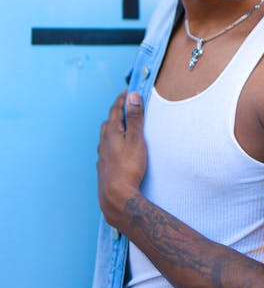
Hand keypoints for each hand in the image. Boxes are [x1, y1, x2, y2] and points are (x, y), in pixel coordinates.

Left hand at [97, 90, 146, 227]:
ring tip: (124, 128)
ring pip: (106, 137)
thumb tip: (132, 96)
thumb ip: (135, 118)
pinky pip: (106, 149)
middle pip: (109, 123)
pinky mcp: (104, 168)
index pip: (115, 110)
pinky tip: (118, 150)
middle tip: (127, 108)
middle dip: (117, 113)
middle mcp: (103, 143)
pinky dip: (113, 143)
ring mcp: (102, 156)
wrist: (116, 196)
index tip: (128, 91)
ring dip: (114, 128)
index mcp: (111, 133)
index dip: (122, 99)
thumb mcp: (136, 139)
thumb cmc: (128, 167)